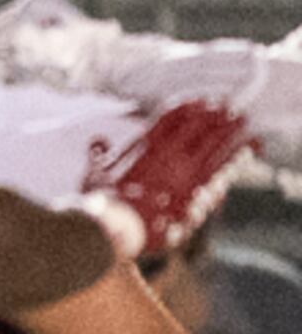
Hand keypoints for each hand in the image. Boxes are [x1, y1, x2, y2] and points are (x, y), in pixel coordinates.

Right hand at [82, 102, 250, 264]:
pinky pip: (218, 175)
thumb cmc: (102, 205)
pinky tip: (240, 154)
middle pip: (196, 130)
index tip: (194, 102)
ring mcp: (185, 177)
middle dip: (210, 116)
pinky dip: (230, 162)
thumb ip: (97, 156)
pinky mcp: (196, 196)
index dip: (182, 110)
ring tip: (239, 121)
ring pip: (213, 148)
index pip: (167, 123)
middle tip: (223, 105)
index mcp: (145, 151)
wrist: (117, 231)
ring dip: (226, 132)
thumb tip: (97, 141)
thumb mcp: (93, 177)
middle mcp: (170, 159)